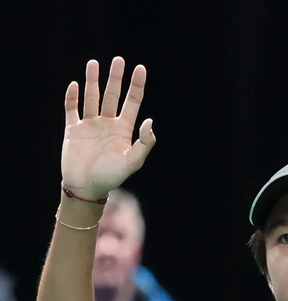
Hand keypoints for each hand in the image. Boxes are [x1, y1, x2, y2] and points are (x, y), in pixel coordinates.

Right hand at [61, 58, 155, 199]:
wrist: (86, 188)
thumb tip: (149, 121)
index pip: (132, 102)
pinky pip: (72, 110)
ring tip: (94, 63)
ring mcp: (90, 126)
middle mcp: (108, 124)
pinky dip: (72, 97)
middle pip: (112, 95)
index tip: (140, 68)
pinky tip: (75, 85)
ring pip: (92, 98)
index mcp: (124, 129)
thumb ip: (144, 143)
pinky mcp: (73, 130)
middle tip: (118, 60)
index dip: (136, 85)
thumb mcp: (133, 162)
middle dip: (115, 78)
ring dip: (93, 81)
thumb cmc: (111, 177)